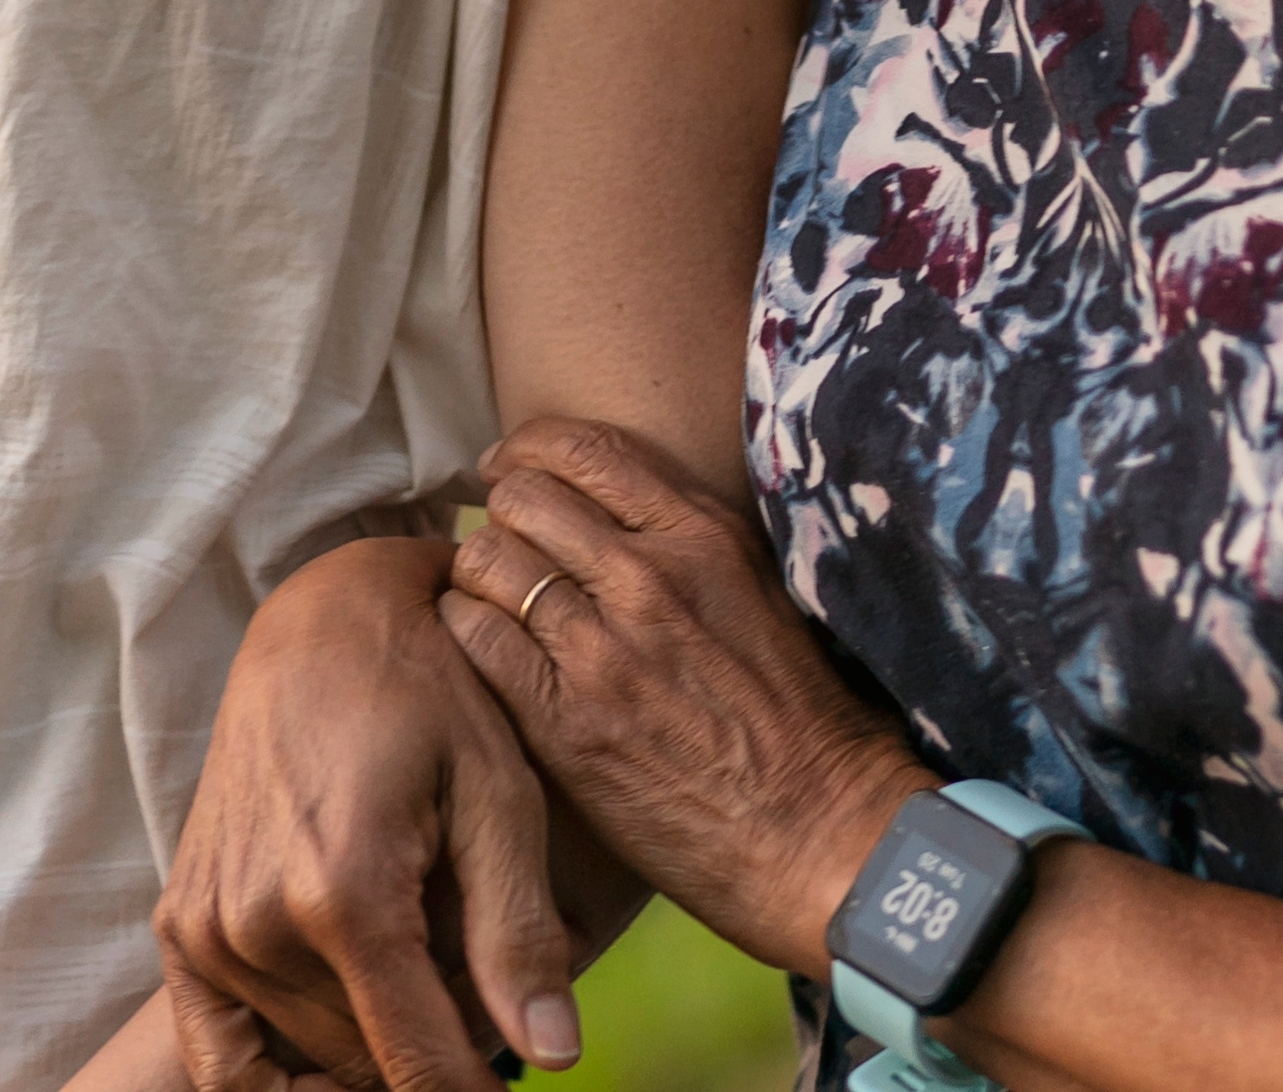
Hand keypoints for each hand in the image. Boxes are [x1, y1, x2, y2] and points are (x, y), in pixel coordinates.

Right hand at [159, 536, 597, 1091]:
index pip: (418, 1068)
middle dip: (433, 1048)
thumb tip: (558, 1056)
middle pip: (369, 1068)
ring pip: (312, 1060)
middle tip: (474, 979)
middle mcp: (259, 921)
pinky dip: (277, 1077)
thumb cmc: (435, 692)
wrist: (324, 620)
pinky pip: (221, 1059)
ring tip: (422, 961)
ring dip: (371, 1040)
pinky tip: (335, 1049)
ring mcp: (208, 926)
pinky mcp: (180, 922)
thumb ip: (518, 933)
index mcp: (345, 892)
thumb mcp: (499, 795)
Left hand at [439, 423, 933, 974]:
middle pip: (522, 496)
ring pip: (487, 561)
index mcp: (702, 537)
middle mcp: (648, 578)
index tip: (513, 471)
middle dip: (502, 514)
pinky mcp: (566, 722)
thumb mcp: (763, 593)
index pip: (583, 447)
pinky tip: (483, 649)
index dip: (529, 450)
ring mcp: (603, 650)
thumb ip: (691, 541)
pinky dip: (464, 630)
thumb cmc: (802, 722)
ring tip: (492, 603)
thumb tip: (617, 505)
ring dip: (478, 575)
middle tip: (506, 549)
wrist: (818, 834)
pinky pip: (475, 638)